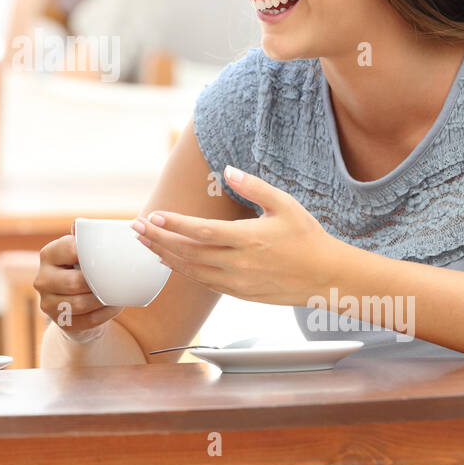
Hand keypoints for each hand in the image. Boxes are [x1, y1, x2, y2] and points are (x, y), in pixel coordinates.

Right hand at [34, 233, 123, 340]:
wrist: (74, 301)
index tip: (110, 254)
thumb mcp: (81, 251)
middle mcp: (42, 278)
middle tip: (117, 278)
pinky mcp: (59, 321)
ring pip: (80, 303)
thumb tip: (94, 225)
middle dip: (98, 282)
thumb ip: (87, 238)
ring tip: (119, 294)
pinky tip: (115, 306)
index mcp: (49, 254)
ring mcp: (47, 302)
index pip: (70, 249)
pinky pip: (86, 320)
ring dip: (103, 299)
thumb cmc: (83, 268)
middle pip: (74, 282)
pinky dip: (105, 313)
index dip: (91, 252)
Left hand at [131, 165, 333, 305]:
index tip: (153, 216)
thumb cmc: (307, 237)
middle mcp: (239, 264)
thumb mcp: (285, 204)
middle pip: (188, 252)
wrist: (327, 277)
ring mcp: (238, 282)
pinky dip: (183, 272)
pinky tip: (171, 261)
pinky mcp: (239, 294)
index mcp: (249, 239)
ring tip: (146, 243)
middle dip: (158, 240)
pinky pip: (204, 283)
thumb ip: (254, 186)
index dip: (175, 225)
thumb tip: (228, 170)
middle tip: (136, 228)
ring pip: (192, 271)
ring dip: (165, 257)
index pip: (202, 232)